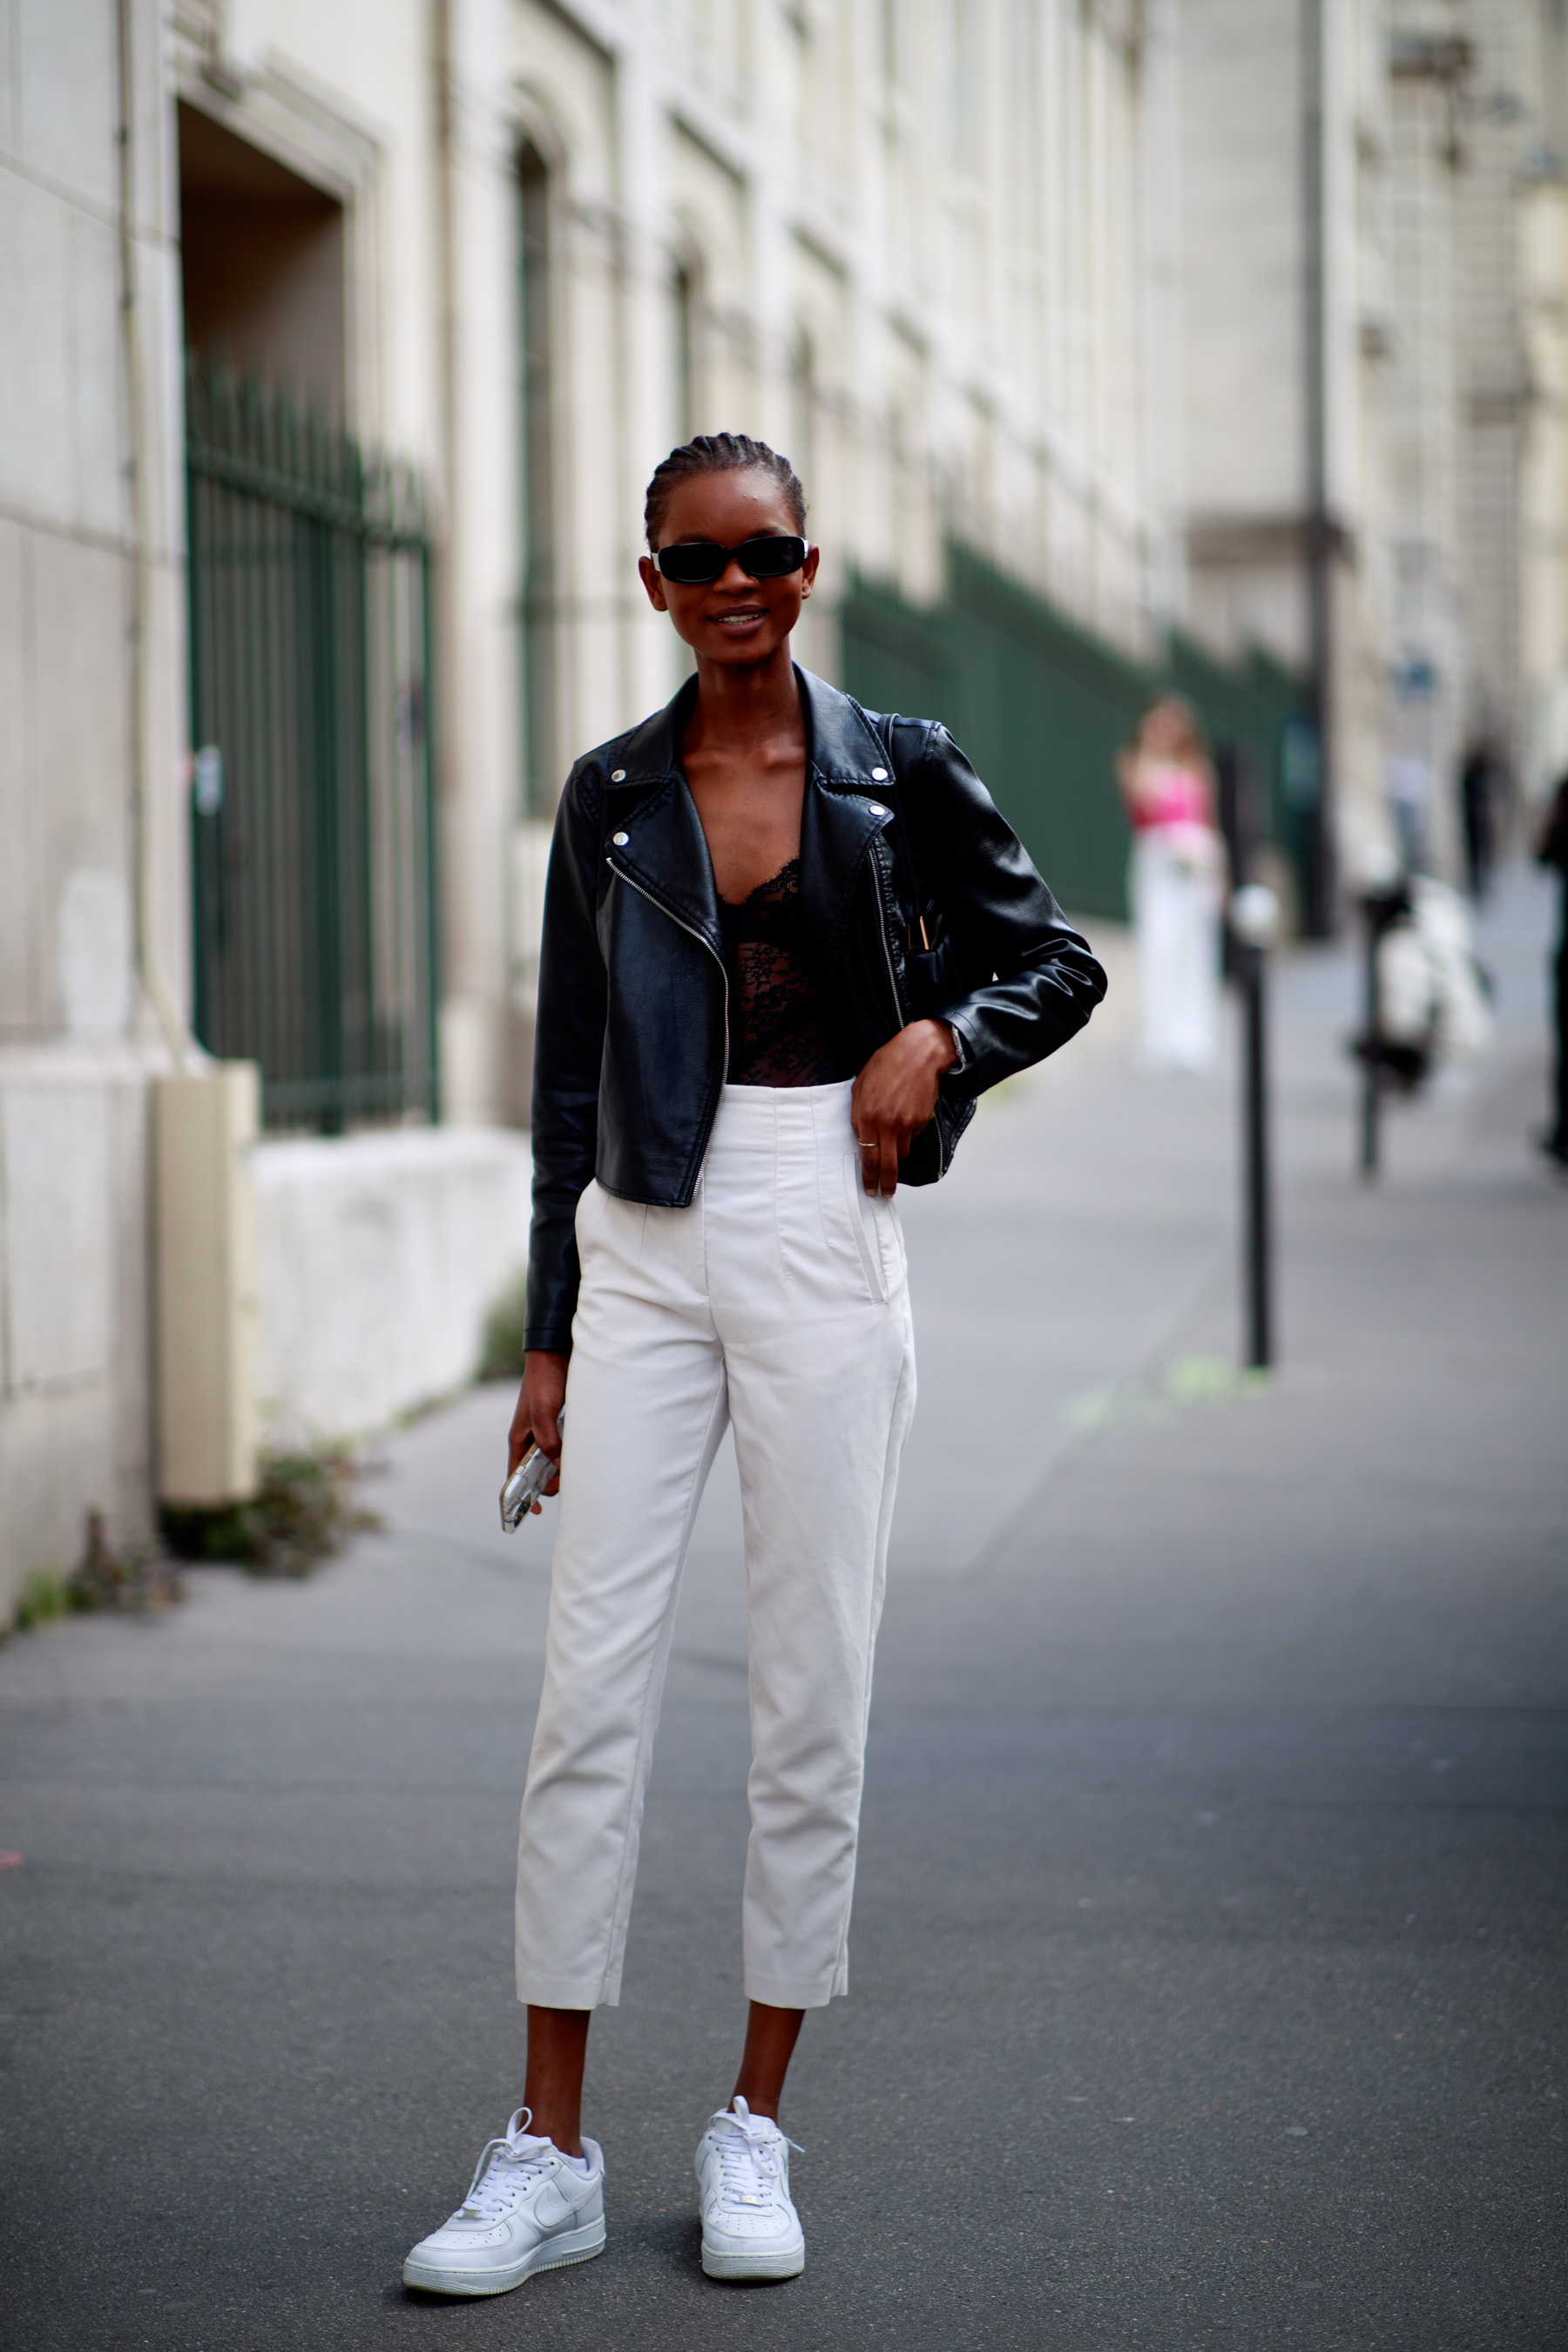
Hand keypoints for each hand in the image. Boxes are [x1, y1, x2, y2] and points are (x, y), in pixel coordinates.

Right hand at [507, 1350, 567, 1504]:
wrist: (556, 1354)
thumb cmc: (544, 1381)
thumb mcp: (542, 1412)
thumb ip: (547, 1440)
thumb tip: (557, 1464)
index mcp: (518, 1439)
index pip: (515, 1475)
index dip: (522, 1495)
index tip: (535, 1511)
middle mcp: (531, 1438)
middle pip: (538, 1471)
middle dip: (550, 1483)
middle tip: (568, 1485)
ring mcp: (547, 1431)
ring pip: (554, 1460)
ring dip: (563, 1468)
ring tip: (579, 1472)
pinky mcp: (561, 1424)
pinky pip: (566, 1445)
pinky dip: (573, 1453)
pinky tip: (586, 1456)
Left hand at [850, 1019, 958, 1195]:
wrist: (918, 1053)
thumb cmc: (884, 1066)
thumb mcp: (860, 1087)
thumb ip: (857, 1116)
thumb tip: (861, 1139)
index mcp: (868, 1117)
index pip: (868, 1158)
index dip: (869, 1178)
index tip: (870, 1190)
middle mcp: (888, 1125)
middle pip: (889, 1166)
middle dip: (887, 1184)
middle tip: (885, 1194)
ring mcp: (908, 1124)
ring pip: (903, 1152)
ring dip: (897, 1153)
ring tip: (893, 1138)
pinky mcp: (923, 1120)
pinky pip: (913, 1136)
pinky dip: (908, 1134)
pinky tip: (905, 1116)